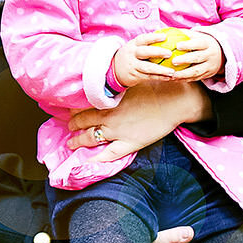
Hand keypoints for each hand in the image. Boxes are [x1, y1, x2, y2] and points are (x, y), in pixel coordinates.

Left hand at [66, 81, 211, 160]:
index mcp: (108, 100)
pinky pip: (109, 155)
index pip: (82, 105)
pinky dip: (96, 159)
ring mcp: (117, 131)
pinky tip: (87, 161)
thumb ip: (114, 85)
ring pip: (90, 138)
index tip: (69, 110)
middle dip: (73, 124)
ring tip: (71, 143)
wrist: (174, 100)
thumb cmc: (154, 86)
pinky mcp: (129, 143)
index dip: (74, 109)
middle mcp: (108, 116)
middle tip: (69, 126)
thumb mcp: (129, 81)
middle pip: (83, 121)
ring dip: (78, 141)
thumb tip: (103, 80)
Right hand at [111, 33, 183, 87]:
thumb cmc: (130, 56)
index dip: (153, 37)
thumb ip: (146, 43)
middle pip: (144, 52)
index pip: (142, 39)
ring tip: (172, 71)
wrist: (114, 70)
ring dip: (160, 70)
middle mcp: (132, 54)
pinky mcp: (135, 76)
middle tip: (169, 53)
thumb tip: (166, 34)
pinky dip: (159, 77)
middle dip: (157, 52)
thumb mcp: (134, 47)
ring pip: (147, 67)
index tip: (164, 36)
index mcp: (133, 45)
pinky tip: (168, 77)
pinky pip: (148, 77)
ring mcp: (133, 66)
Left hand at [162, 30, 223, 80]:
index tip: (178, 45)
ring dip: (184, 74)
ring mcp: (209, 66)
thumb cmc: (202, 44)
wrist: (221, 55)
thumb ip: (184, 34)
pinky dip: (185, 79)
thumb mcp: (198, 36)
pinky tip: (174, 79)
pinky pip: (195, 78)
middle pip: (198, 58)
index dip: (189, 44)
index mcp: (207, 44)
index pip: (199, 44)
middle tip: (174, 61)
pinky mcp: (207, 75)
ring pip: (197, 71)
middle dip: (185, 60)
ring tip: (172, 74)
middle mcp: (210, 55)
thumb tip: (166, 31)